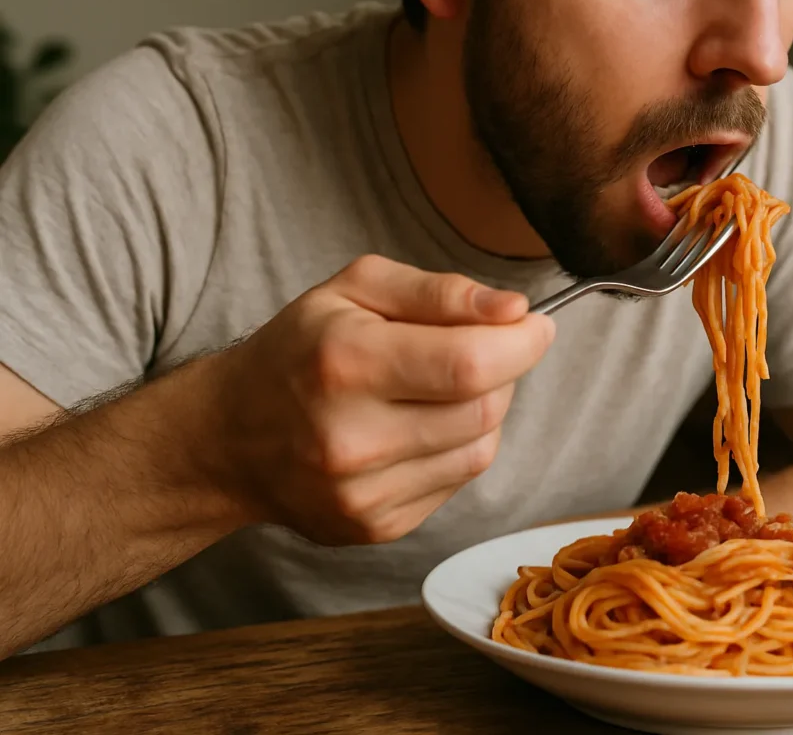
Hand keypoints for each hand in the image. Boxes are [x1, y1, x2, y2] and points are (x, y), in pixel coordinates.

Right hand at [208, 255, 554, 545]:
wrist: (231, 437)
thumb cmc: (299, 350)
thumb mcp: (355, 289)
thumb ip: (440, 292)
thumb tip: (514, 311)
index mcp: (344, 361)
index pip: (470, 362)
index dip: (522, 344)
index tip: (535, 326)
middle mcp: (351, 436)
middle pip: (484, 409)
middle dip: (505, 372)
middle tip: (483, 349)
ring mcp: (363, 493)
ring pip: (480, 449)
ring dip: (485, 412)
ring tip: (444, 388)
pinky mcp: (376, 527)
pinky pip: (457, 483)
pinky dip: (458, 449)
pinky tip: (422, 428)